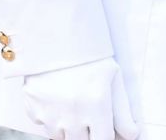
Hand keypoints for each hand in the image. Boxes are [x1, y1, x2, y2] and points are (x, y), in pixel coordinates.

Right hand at [22, 56, 139, 139]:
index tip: (105, 130)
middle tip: (89, 113)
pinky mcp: (33, 110)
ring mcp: (50, 114)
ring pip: (60, 138)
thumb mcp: (113, 78)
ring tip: (74, 104)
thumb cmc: (90, 57)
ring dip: (68, 129)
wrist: (58, 36)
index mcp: (97, 103)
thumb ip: (123, 111)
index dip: (105, 137)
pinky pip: (43, 126)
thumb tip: (132, 135)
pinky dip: (51, 119)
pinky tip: (58, 99)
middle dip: (87, 133)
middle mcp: (73, 113)